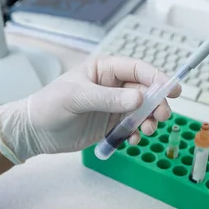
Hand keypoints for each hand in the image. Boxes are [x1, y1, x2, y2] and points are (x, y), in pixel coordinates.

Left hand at [0, 56, 179, 163]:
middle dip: (157, 103)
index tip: (172, 90)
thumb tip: (139, 98)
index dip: (157, 78)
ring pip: (143, 109)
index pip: (137, 69)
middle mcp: (113, 85)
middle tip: (162, 116)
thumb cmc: (50, 105)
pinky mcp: (111, 123)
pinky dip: (137, 132)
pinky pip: (133, 126)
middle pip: (146, 90)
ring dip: (149, 120)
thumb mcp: (78, 98)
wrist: (35, 132)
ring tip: (146, 131)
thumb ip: (108, 98)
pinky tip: (133, 139)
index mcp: (105, 69)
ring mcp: (114, 105)